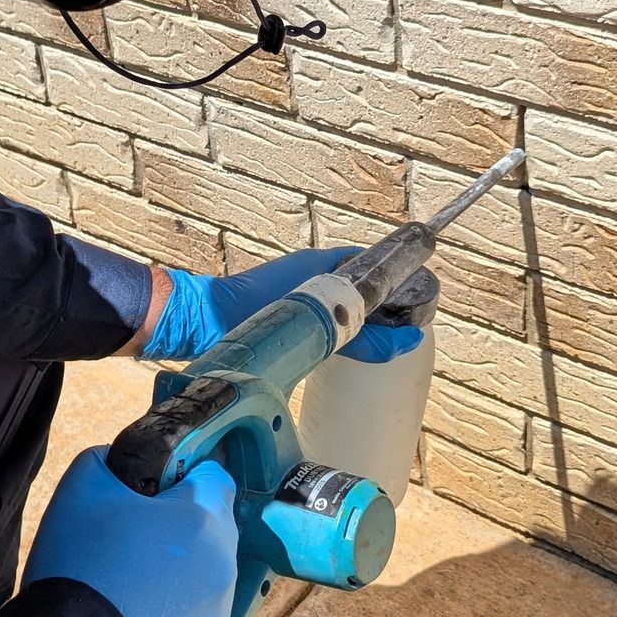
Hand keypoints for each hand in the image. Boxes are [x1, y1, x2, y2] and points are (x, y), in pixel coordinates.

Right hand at [23, 448, 239, 616]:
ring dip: (171, 577)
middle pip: (209, 531)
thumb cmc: (81, 569)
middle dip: (175, 529)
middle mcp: (223, 566)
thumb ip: (106, 464)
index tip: (148, 491)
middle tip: (127, 541)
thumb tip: (117, 466)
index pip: (214, 476)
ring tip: (121, 589)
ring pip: (200, 580)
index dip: (180, 476)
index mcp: (203, 519)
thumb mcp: (79, 491)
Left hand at [141, 250, 425, 365]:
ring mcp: (296, 294)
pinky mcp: (283, 315)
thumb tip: (409, 341)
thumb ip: (363, 337)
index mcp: (321, 264)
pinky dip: (339, 331)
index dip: (396, 278)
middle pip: (360, 286)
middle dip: (382, 306)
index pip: (373, 262)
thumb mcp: (316, 325)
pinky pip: (322, 318)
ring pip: (341, 305)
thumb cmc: (250, 314)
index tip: (418, 298)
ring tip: (383, 344)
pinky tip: (346, 354)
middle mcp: (311, 273)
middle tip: (405, 331)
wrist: (198, 323)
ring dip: (360, 322)